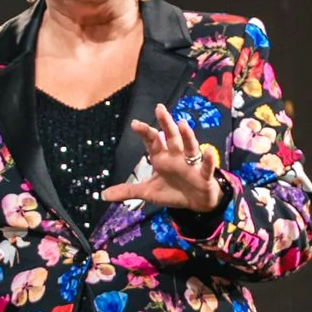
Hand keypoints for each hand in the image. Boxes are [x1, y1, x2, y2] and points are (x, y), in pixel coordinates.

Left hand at [103, 103, 224, 211]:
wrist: (196, 203)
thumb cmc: (173, 192)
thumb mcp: (148, 192)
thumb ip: (128, 191)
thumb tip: (103, 195)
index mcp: (162, 158)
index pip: (152, 141)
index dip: (145, 132)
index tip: (135, 123)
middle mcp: (176, 156)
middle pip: (171, 137)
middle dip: (165, 123)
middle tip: (160, 108)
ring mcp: (191, 164)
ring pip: (189, 146)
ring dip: (187, 136)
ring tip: (182, 124)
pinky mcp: (204, 175)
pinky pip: (206, 166)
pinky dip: (208, 159)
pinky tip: (208, 151)